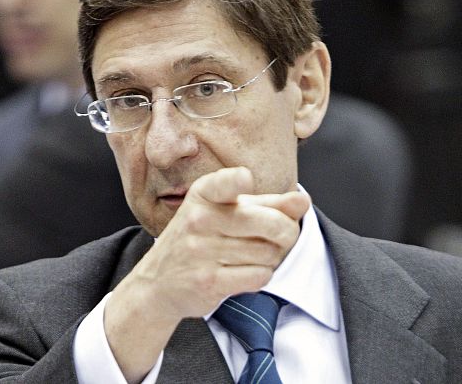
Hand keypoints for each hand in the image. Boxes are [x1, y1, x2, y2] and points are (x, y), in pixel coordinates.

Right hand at [104, 167, 307, 381]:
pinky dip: (262, 275)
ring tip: (255, 255)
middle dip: (287, 232)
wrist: (158, 282)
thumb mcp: (227, 211)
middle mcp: (199, 219)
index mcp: (204, 194)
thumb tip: (303, 200)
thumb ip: (268, 203)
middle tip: (281, 236)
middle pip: (271, 223)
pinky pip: (259, 275)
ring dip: (273, 257)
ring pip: (269, 252)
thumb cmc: (202, 239)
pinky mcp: (208, 281)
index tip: (245, 179)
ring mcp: (201, 251)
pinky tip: (246, 271)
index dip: (238, 180)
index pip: (225, 182)